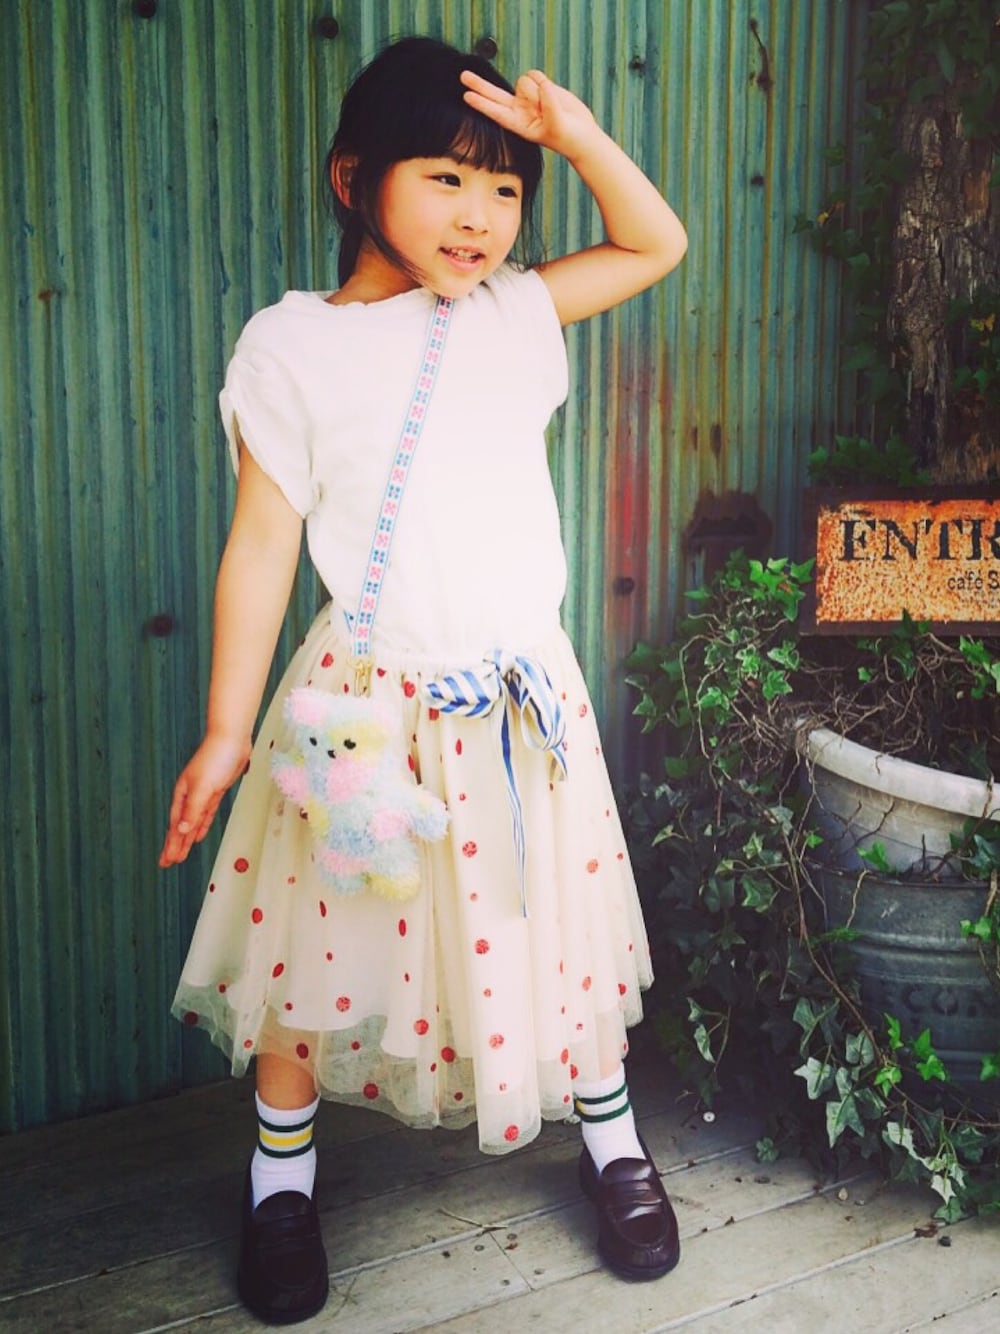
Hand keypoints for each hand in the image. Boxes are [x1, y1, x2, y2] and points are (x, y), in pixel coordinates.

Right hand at [159, 733, 250, 867]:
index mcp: (183, 796)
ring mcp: (203, 794)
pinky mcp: (216, 791)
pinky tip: (198, 834)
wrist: (231, 739)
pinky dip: (201, 825)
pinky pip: (205, 814)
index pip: (175, 827)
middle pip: (181, 827)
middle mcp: (190, 797)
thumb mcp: (203, 788)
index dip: (171, 845)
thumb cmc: (215, 760)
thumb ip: (192, 810)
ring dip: (187, 838)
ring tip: (180, 853)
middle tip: (167, 864)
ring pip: (193, 822)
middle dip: (174, 846)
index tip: (166, 862)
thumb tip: (181, 831)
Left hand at [460, 69, 598, 160]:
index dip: (482, 104)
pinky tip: (553, 95)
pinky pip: (536, 75)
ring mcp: (528, 97)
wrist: (580, 133)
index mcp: (518, 124)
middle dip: (479, 84)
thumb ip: (549, 104)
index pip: (496, 111)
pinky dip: (545, 82)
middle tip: (463, 75)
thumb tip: (542, 85)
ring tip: (551, 106)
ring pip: (524, 80)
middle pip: (495, 94)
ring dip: (539, 89)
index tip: (466, 97)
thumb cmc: (567, 137)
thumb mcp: (557, 125)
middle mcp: (519, 109)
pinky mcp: (539, 87)